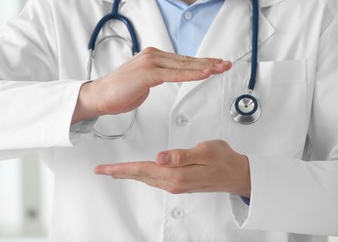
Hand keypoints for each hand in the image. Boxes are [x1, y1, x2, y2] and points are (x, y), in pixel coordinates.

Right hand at [72, 47, 230, 122]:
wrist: (101, 96)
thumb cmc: (120, 91)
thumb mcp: (145, 82)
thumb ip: (159, 77)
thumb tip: (168, 77)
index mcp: (155, 58)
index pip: (183, 60)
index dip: (202, 62)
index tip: (217, 64)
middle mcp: (154, 56)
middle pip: (187, 60)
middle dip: (209, 62)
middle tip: (226, 64)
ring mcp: (151, 63)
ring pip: (184, 66)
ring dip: (205, 67)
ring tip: (221, 68)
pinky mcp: (148, 74)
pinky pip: (174, 75)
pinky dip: (191, 75)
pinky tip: (204, 73)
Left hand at [94, 140, 250, 197]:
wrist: (236, 174)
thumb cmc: (223, 160)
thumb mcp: (205, 151)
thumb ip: (181, 155)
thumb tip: (160, 157)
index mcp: (177, 173)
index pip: (143, 169)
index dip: (122, 168)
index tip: (104, 169)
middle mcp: (174, 182)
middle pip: (140, 176)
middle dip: (119, 173)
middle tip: (101, 171)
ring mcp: (176, 185)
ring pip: (146, 178)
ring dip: (129, 174)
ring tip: (114, 171)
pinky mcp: (180, 183)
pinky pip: (154, 180)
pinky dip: (141, 175)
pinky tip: (138, 173)